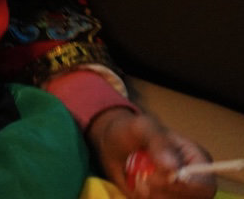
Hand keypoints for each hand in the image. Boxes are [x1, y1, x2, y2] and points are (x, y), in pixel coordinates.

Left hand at [87, 108, 214, 198]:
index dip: (183, 187)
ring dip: (149, 197)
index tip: (154, 177)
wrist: (115, 146)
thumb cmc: (132, 132)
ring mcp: (181, 196)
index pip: (205, 185)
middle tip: (141, 177)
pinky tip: (137, 188)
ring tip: (138, 179)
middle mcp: (194, 183)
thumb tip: (174, 167)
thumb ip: (158, 142)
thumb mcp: (142, 128)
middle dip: (161, 193)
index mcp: (198, 160)